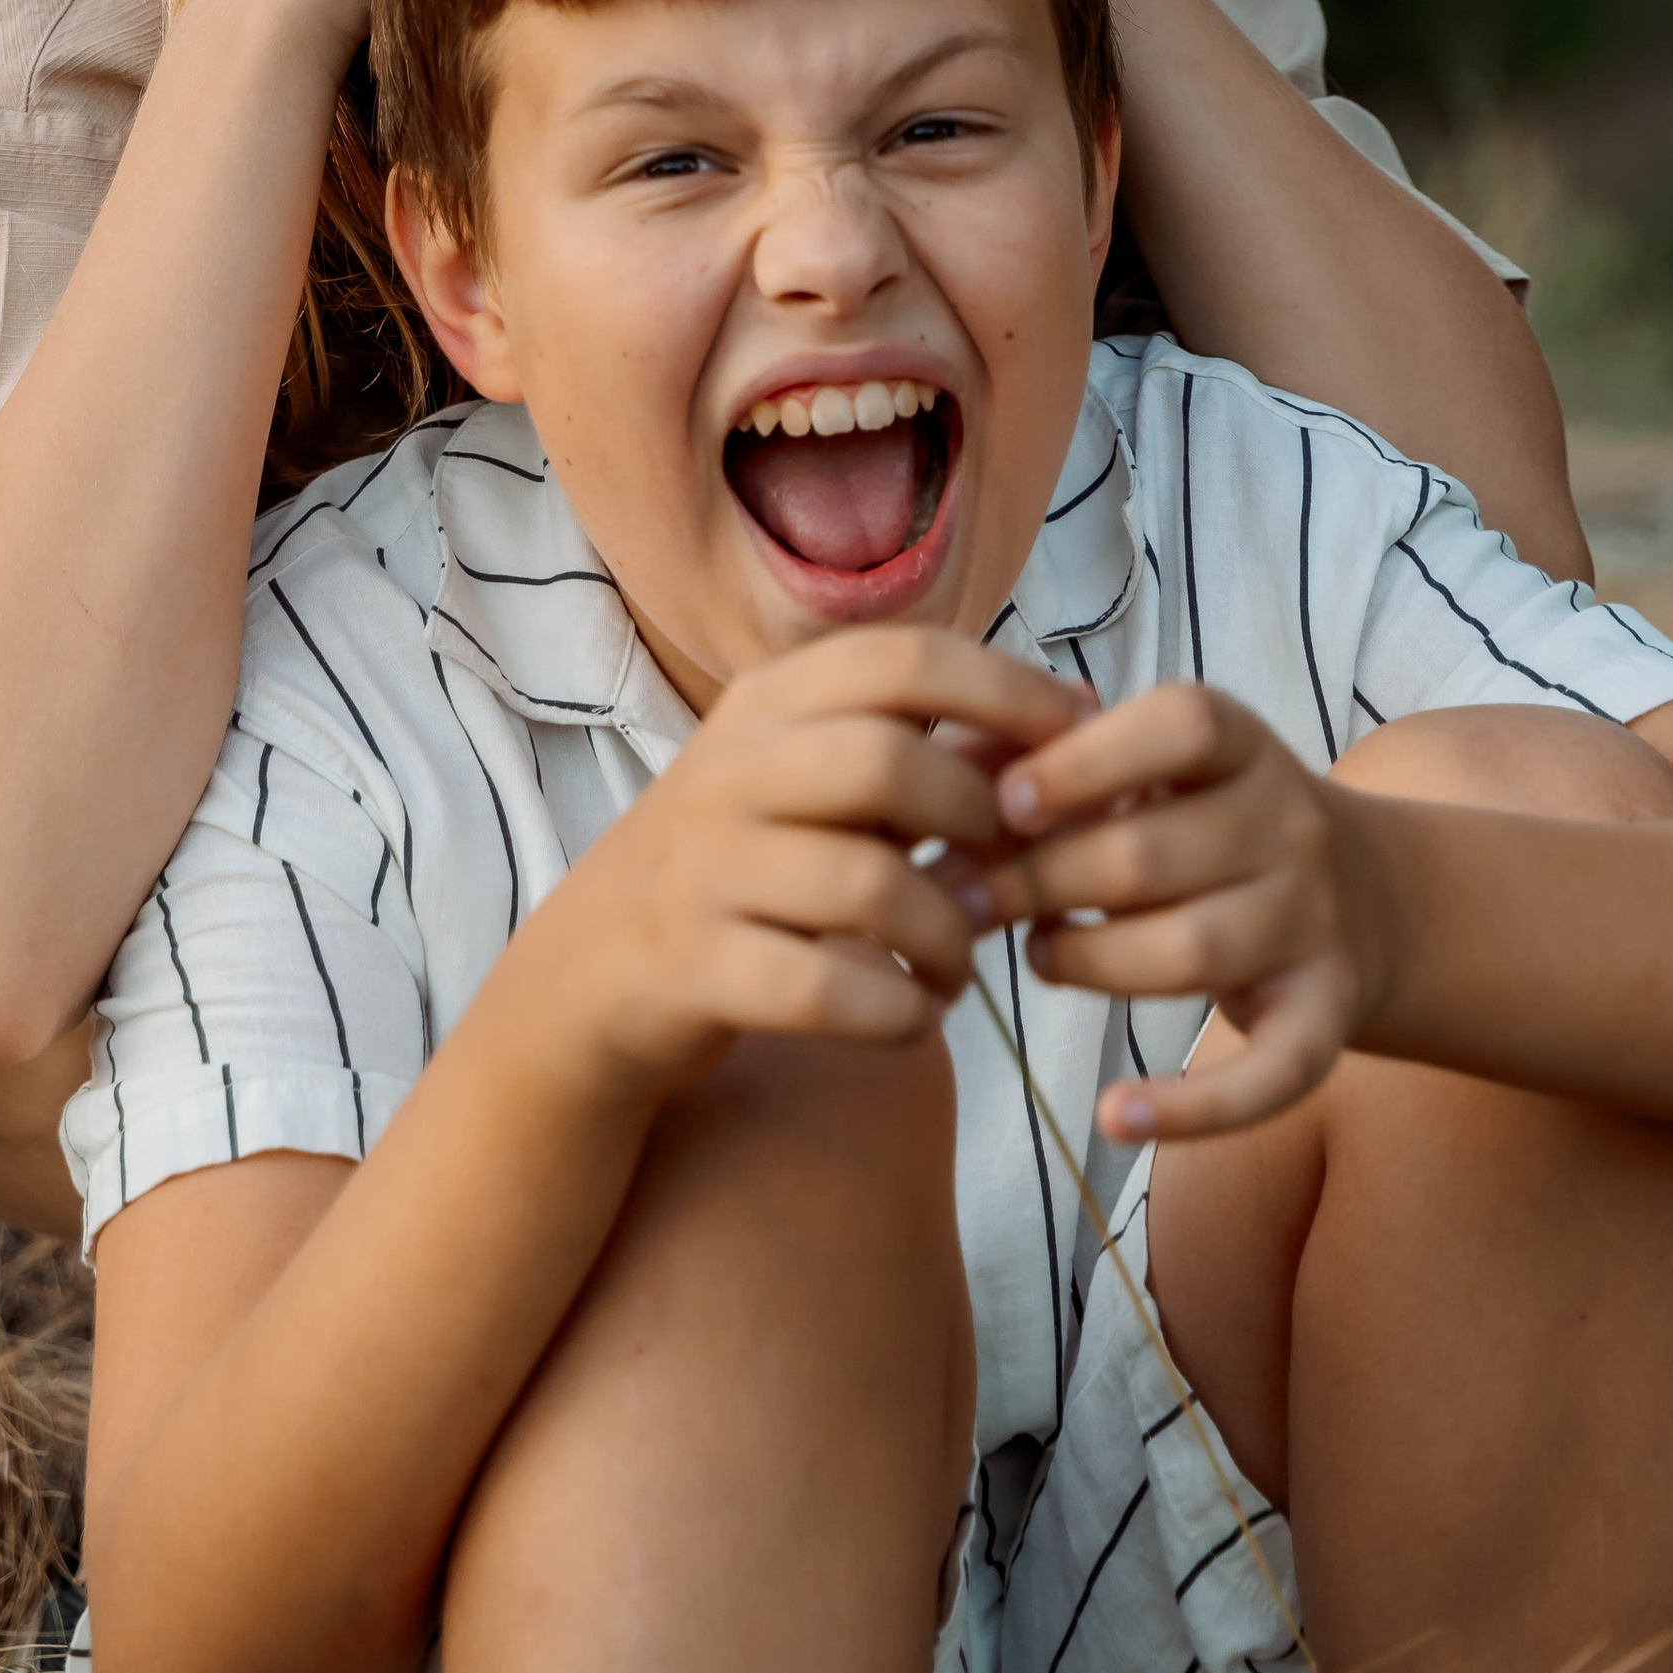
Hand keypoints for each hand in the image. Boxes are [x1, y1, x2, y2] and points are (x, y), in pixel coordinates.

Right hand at [489, 630, 1092, 1114]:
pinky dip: (897, 1012)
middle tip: (1009, 872)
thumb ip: (929, 754)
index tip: (1082, 737)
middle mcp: (726, 770)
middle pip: (884, 759)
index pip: (904, 658)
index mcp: (766, 704)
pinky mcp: (690, 968)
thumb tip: (1071, 721)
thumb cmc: (743, 867)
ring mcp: (701, 869)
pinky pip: (824, 990)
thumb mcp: (816, 786)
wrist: (589, 972)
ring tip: (958, 964)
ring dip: (948, 937)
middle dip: (975, 819)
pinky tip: (913, 1015)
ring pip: (865, 885)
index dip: (1009, 691)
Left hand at [980, 685, 1385, 1141]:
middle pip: (1152, 857)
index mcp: (1241, 743)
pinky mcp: (1328, 1017)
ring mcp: (1317, 924)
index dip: (1081, 764)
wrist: (1363, 890)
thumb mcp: (1151, 766)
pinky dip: (1194, 1108)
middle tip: (971, 900)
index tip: (1003, 804)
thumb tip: (946, 776)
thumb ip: (1053, 762)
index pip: (1176, 728)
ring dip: (1089, 963)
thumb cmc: (1204, 819)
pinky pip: (1271, 1075)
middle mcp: (1292, 825)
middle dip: (1040, 882)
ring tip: (1041, 955)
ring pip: (1192, 953)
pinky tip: (1116, 1116)